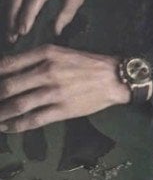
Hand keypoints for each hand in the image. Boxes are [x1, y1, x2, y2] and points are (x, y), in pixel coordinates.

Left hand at [0, 45, 127, 130]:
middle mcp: (46, 71)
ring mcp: (55, 92)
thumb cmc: (86, 63)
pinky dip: (16, 125)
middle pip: (8, 86)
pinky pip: (34, 119)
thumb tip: (8, 70)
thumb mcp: (58, 52)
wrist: (114, 78)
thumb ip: (34, 59)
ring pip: (18, 104)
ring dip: (1, 113)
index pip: (7, 64)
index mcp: (44, 54)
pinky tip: (6, 127)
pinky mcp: (63, 109)